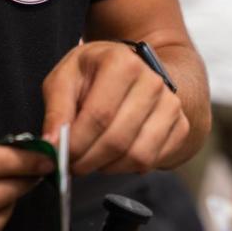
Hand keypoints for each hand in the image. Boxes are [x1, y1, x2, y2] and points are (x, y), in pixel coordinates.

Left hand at [42, 41, 189, 174]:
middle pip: (117, 139)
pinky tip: (112, 156)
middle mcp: (152, 81)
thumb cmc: (95, 73)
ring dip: (107, 167)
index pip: (98, 115)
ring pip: (136, 156)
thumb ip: (56, 110)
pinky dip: (126, 167)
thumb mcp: (65, 79)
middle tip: (72, 165)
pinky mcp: (180, 126)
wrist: (134, 70)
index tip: (60, 157)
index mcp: (121, 63)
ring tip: (91, 158)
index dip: (77, 144)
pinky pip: (151, 161)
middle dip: (88, 161)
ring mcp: (171, 105)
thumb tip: (51, 146)